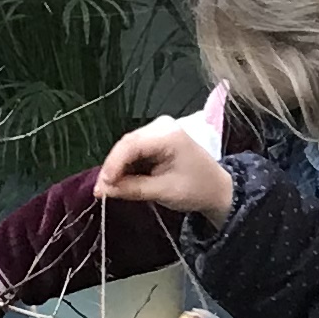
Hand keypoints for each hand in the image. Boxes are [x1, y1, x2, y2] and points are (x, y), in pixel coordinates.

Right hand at [92, 113, 231, 220]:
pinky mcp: (155, 139)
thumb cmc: (196, 189)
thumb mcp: (163, 192)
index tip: (101, 187)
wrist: (217, 189)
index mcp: (168, 135)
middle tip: (101, 191)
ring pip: (127, 148)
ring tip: (109, 189)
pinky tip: (121, 181)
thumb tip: (102, 189)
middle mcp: (160, 126)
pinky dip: (126, 167)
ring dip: (118, 168)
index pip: (130, 145)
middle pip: (126, 144)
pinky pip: (133, 151)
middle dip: (112, 168)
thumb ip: (132, 188)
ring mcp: (157, 130)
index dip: (112, 165)